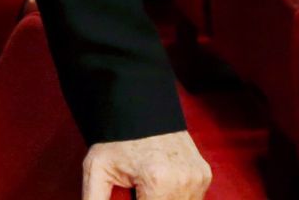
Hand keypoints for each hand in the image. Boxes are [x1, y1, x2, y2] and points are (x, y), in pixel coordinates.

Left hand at [82, 130, 210, 198]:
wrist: (140, 107)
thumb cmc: (116, 138)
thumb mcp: (96, 169)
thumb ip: (94, 199)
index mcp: (158, 181)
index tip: (128, 195)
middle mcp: (183, 181)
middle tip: (135, 190)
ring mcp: (198, 177)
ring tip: (144, 186)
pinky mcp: (204, 174)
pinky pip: (192, 198)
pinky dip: (175, 197)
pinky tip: (158, 184)